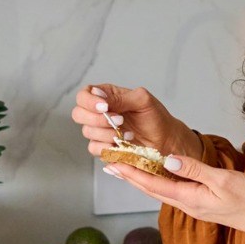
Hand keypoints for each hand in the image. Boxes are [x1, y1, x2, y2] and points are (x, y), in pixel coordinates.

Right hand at [71, 84, 202, 158]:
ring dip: (106, 134)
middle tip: (118, 121)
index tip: (105, 107)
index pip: (84, 95)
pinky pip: (94, 148)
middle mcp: (100, 113)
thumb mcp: (143, 100)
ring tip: (128, 133)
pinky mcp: (104, 148)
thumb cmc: (156, 117)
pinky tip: (123, 144)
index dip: (89, 101)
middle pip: (78, 114)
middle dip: (96, 119)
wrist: (166, 140)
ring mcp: (100, 131)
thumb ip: (121, 97)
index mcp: (107, 97)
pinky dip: (107, 147)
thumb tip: (100, 96)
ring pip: (87, 132)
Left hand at [105, 154, 244, 243]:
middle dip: (130, 177)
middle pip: (151, 189)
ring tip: (126, 169)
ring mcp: (192, 205)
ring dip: (141, 179)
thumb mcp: (223, 180)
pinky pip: (172, 191)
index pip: (153, 184)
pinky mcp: (199, 203)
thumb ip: (195, 170)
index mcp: (188, 198)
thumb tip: (169, 161)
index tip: (115, 163)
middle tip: (110, 164)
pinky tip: (155, 176)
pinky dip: (157, 182)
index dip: (132, 173)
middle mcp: (186, 204)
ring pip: (160, 190)